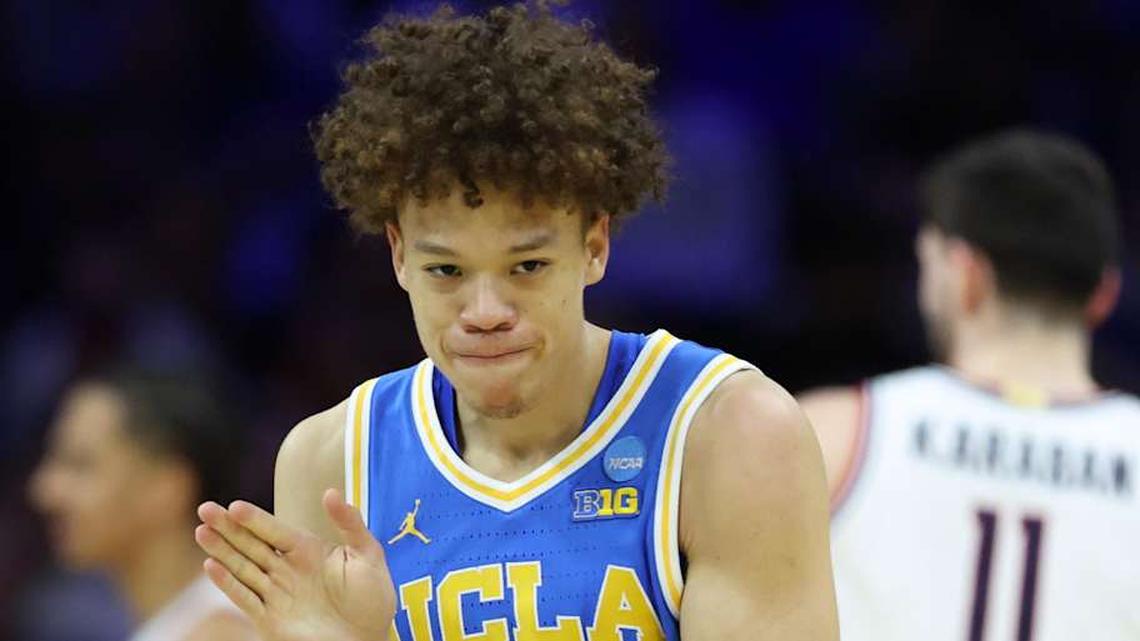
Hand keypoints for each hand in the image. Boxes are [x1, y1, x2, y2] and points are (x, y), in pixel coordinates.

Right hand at [195, 489, 395, 640]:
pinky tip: (210, 566)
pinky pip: (245, 597)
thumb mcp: (368, 554)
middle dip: (227, 527)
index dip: (256, 519)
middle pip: (251, 544)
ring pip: (242, 566)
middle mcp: (287, 568)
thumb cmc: (372, 597)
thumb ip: (350, 522)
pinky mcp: (270, 618)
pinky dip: (227, 583)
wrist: (369, 637)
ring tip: (201, 530)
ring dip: (221, 550)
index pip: (275, 529)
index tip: (236, 506)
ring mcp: (277, 592)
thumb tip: (329, 492)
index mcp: (308, 550)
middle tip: (205, 509)